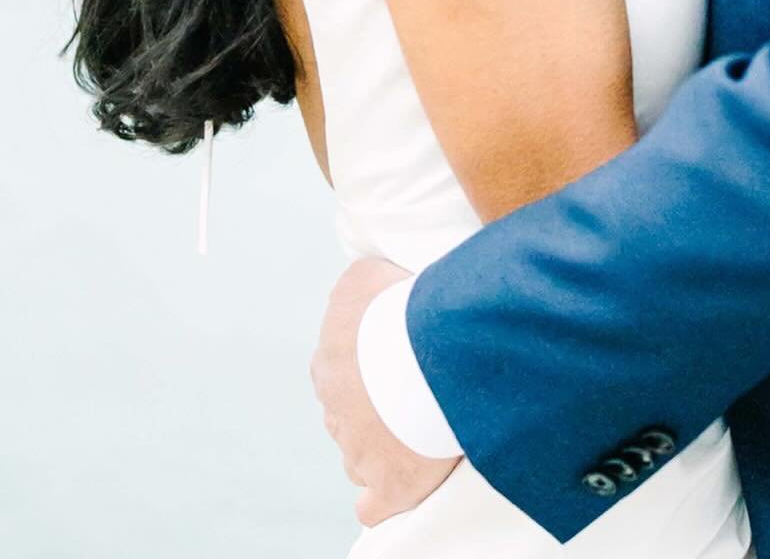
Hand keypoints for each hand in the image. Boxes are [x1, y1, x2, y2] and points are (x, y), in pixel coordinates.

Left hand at [311, 256, 461, 527]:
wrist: (430, 343)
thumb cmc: (400, 305)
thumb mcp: (363, 277)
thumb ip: (352, 289)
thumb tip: (355, 294)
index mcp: (328, 364)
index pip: (339, 372)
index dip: (371, 366)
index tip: (401, 358)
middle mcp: (335, 409)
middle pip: (348, 415)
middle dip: (373, 408)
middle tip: (414, 389)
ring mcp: (358, 450)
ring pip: (358, 456)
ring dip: (380, 446)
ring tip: (417, 427)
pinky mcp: (388, 484)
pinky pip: (373, 504)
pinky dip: (381, 498)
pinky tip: (395, 488)